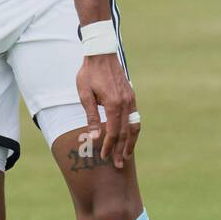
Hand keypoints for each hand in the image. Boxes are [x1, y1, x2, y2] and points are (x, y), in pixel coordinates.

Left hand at [76, 53, 138, 167]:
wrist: (101, 55)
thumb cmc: (89, 74)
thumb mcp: (85, 95)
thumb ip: (91, 116)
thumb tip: (95, 136)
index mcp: (114, 104)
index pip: (114, 131)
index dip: (109, 145)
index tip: (103, 156)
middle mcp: (126, 103)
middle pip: (126, 132)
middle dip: (121, 149)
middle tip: (118, 164)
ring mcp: (131, 100)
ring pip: (135, 126)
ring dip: (131, 142)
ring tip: (126, 155)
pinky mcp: (132, 97)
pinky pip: (135, 117)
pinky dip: (133, 130)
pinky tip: (129, 138)